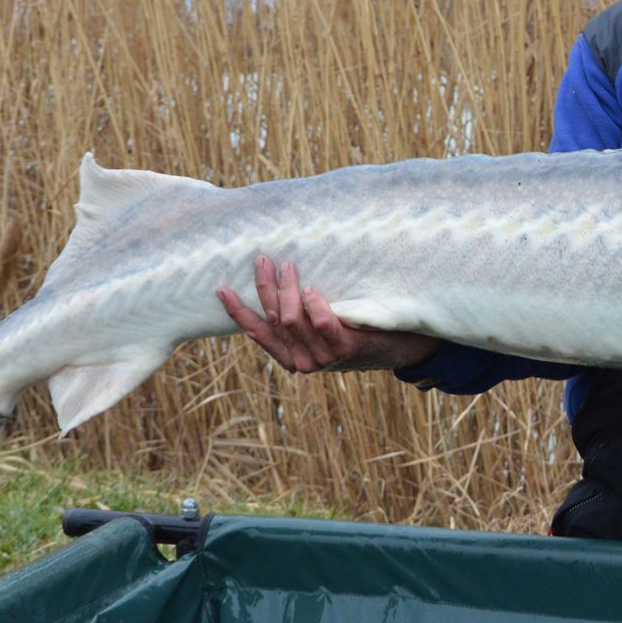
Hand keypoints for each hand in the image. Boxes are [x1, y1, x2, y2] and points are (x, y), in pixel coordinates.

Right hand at [217, 256, 439, 374]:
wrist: (400, 348)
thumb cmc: (357, 330)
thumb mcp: (322, 328)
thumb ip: (300, 316)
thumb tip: (276, 282)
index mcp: (291, 358)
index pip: (256, 332)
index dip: (237, 311)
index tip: (221, 288)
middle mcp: (303, 362)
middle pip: (271, 319)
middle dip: (264, 287)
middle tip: (264, 259)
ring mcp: (323, 358)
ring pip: (290, 319)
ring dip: (287, 288)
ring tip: (290, 266)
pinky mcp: (344, 348)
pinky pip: (320, 323)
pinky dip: (313, 302)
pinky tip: (312, 288)